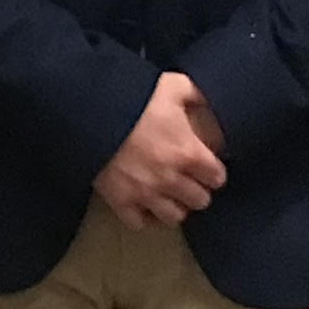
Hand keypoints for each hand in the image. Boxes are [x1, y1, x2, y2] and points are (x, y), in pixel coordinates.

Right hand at [93, 72, 227, 229]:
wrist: (91, 111)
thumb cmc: (135, 96)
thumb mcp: (173, 85)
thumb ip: (195, 95)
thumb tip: (206, 103)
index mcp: (188, 152)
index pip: (217, 177)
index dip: (213, 172)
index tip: (207, 167)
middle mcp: (171, 179)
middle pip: (200, 201)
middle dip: (197, 190)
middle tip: (189, 181)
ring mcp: (145, 193)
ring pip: (174, 217)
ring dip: (174, 206)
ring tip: (169, 195)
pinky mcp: (120, 201)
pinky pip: (140, 223)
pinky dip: (144, 217)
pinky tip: (144, 205)